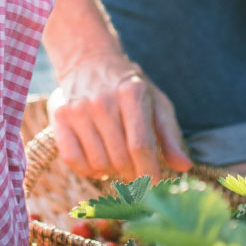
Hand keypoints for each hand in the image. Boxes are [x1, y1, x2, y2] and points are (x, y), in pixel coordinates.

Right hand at [47, 53, 192, 183]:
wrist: (90, 61)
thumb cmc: (130, 88)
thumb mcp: (156, 103)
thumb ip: (170, 136)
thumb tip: (185, 167)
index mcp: (132, 94)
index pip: (141, 146)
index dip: (149, 173)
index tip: (154, 185)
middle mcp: (103, 101)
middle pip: (120, 159)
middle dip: (132, 174)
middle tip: (135, 169)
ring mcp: (78, 109)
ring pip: (99, 164)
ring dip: (111, 171)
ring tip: (116, 159)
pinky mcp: (60, 116)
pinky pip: (73, 161)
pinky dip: (88, 170)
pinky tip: (97, 160)